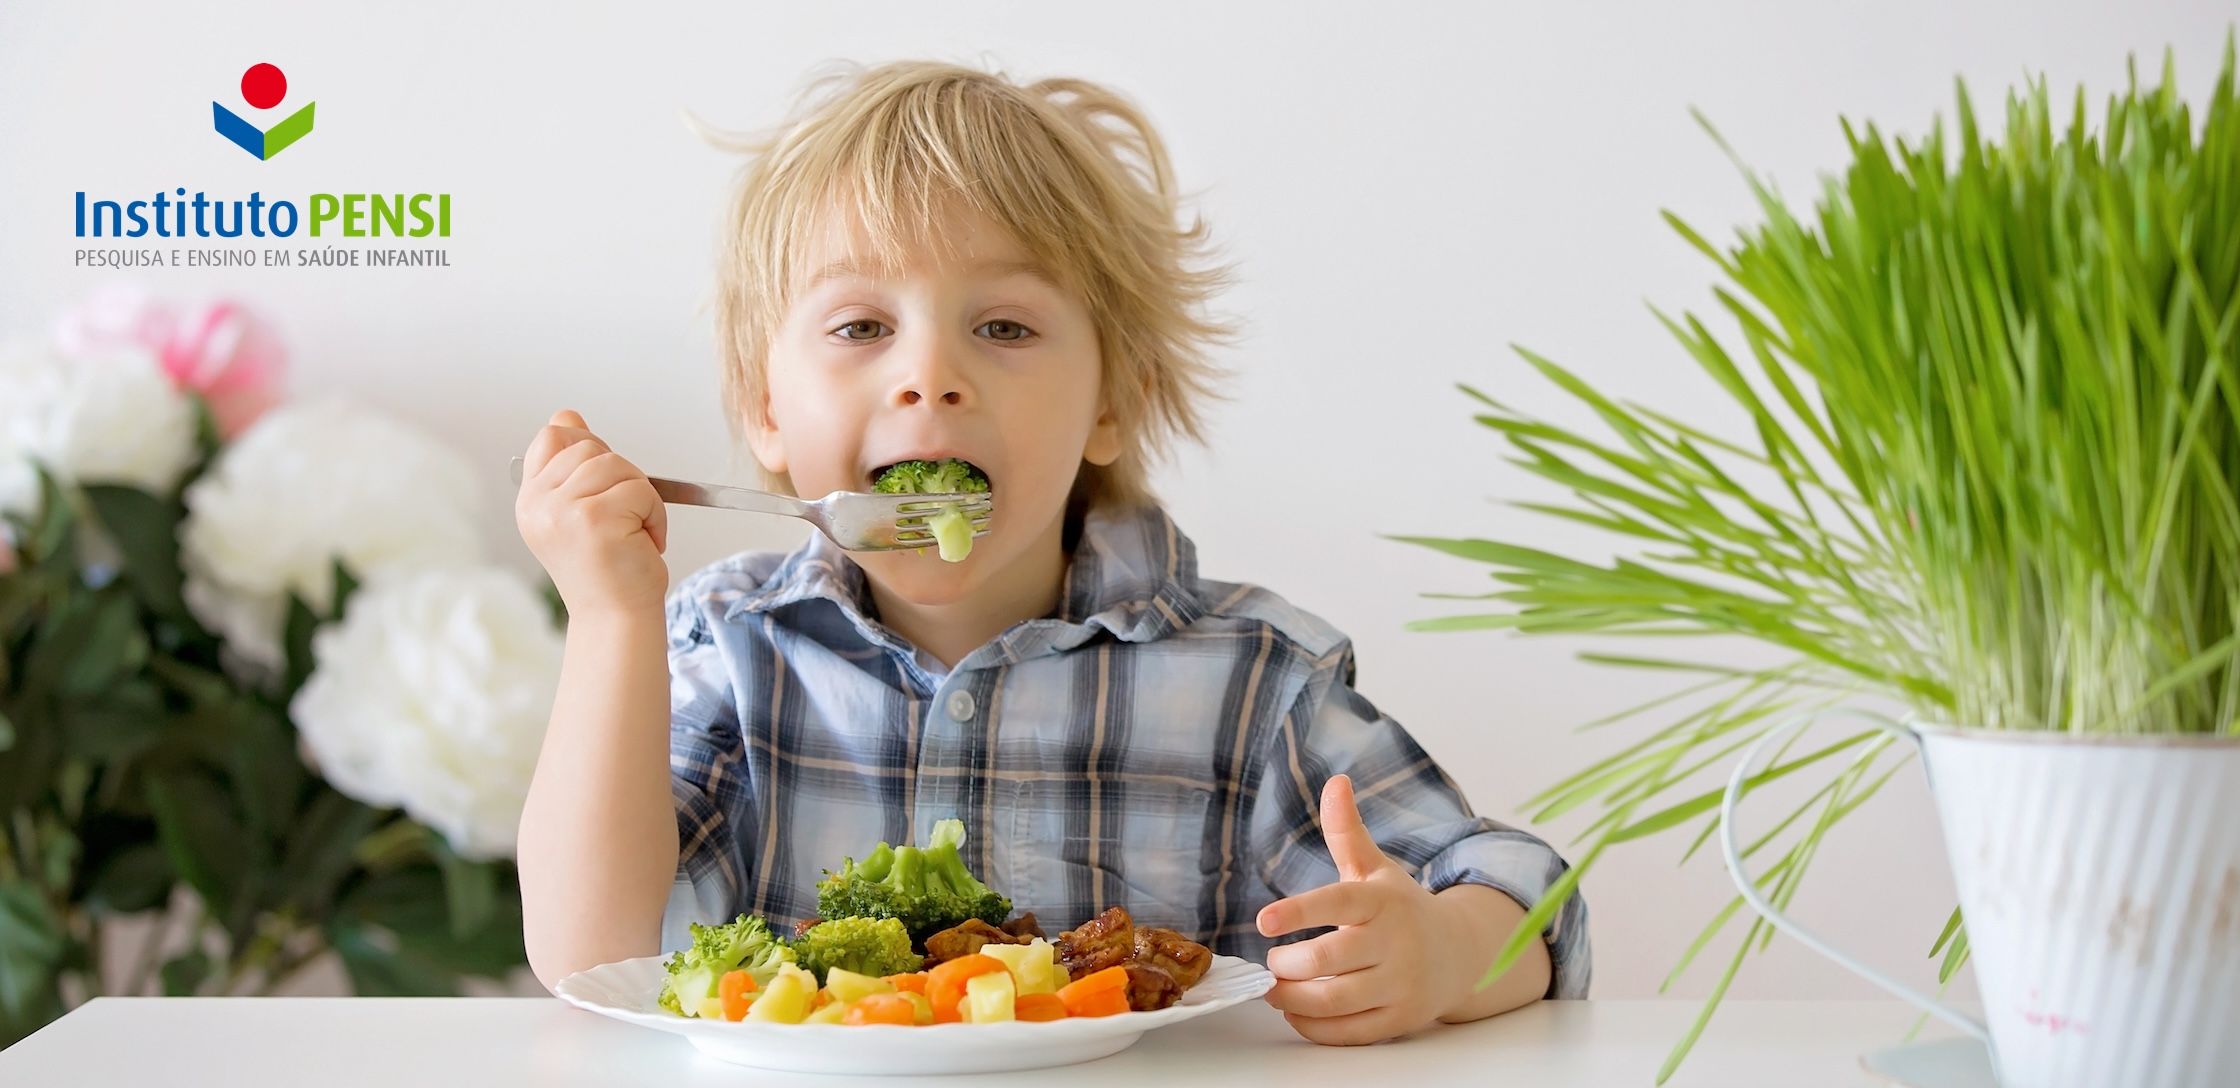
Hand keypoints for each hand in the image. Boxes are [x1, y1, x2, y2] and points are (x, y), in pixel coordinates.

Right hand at [514, 409, 668, 619]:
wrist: (616, 618)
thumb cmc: (608, 569)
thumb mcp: (580, 512)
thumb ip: (573, 465)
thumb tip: (567, 414)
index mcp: (530, 500)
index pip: (551, 437)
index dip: (588, 445)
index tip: (607, 479)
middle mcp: (537, 504)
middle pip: (590, 446)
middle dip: (622, 476)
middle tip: (626, 516)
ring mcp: (561, 511)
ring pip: (617, 465)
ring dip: (642, 497)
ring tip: (636, 531)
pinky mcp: (593, 519)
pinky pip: (640, 490)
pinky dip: (655, 515)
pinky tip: (645, 543)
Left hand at [1255, 775, 1481, 1044]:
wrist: (1461, 954)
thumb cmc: (1402, 908)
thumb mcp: (1376, 869)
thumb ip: (1348, 832)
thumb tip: (1336, 782)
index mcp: (1381, 901)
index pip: (1336, 904)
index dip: (1298, 912)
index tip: (1263, 920)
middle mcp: (1394, 943)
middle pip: (1327, 960)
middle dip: (1287, 965)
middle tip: (1274, 961)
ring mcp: (1400, 984)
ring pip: (1334, 1001)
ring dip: (1292, 999)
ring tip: (1276, 989)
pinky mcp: (1400, 1019)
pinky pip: (1348, 1032)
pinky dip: (1313, 1026)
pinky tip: (1297, 1012)